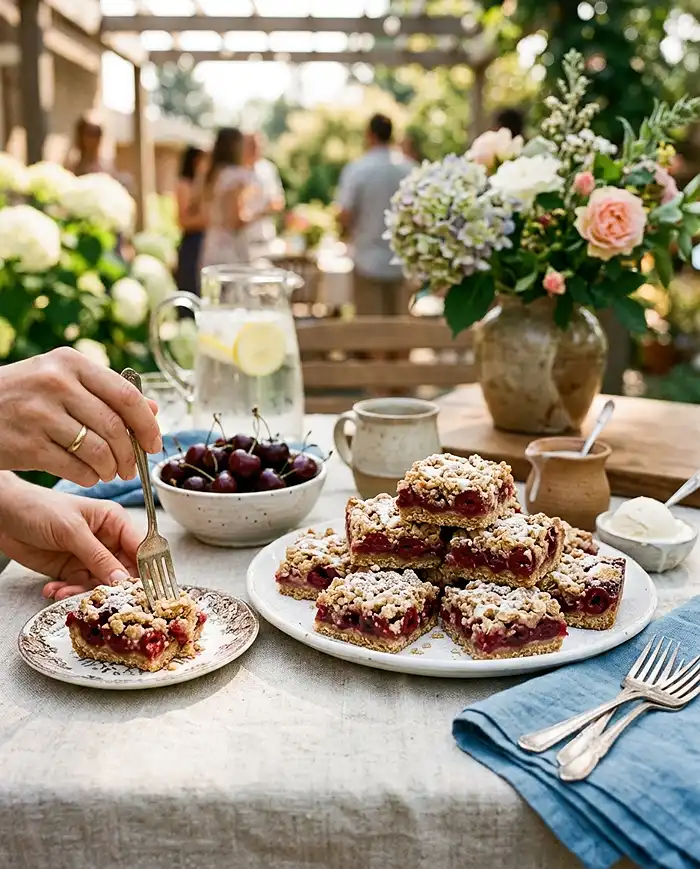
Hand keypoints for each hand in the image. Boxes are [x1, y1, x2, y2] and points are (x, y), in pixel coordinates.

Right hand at [0, 348, 161, 485]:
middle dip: (130, 454)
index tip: (153, 443)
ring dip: (110, 468)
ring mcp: (39, 413)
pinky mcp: (27, 444)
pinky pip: (74, 468)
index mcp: (71, 362)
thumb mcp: (62, 379)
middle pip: (115, 427)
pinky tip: (86, 475)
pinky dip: (88, 477)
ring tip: (108, 472)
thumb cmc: (24, 394)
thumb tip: (154, 409)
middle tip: (130, 467)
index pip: (126, 395)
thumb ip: (107, 391)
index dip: (147, 424)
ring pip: (98, 450)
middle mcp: (56, 383)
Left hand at [0, 473, 140, 599]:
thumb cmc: (40, 508)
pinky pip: (79, 589)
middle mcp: (107, 541)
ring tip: (63, 592)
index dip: (144, 570)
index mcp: (115, 522)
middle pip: (123, 572)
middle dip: (111, 588)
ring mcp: (90, 557)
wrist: (5, 514)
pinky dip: (67, 593)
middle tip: (101, 600)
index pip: (140, 548)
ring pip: (100, 585)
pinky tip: (53, 589)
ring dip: (83, 593)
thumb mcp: (72, 531)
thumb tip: (123, 581)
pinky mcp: (72, 571)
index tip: (142, 591)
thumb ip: (98, 557)